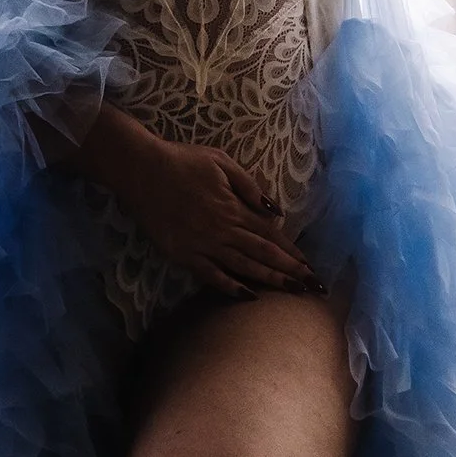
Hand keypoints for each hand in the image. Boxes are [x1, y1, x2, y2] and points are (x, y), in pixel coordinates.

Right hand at [107, 127, 322, 299]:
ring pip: (243, 267)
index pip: (271, 234)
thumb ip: (249, 187)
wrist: (141, 170)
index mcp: (234, 208)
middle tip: (313, 288)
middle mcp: (223, 230)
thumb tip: (275, 212)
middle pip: (263, 254)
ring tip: (291, 293)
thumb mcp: (222, 162)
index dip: (293, 251)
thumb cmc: (182, 160)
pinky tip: (249, 296)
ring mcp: (202, 245)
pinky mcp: (183, 255)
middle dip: (290, 272)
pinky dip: (231, 286)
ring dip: (269, 281)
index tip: (311, 266)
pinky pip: (211, 275)